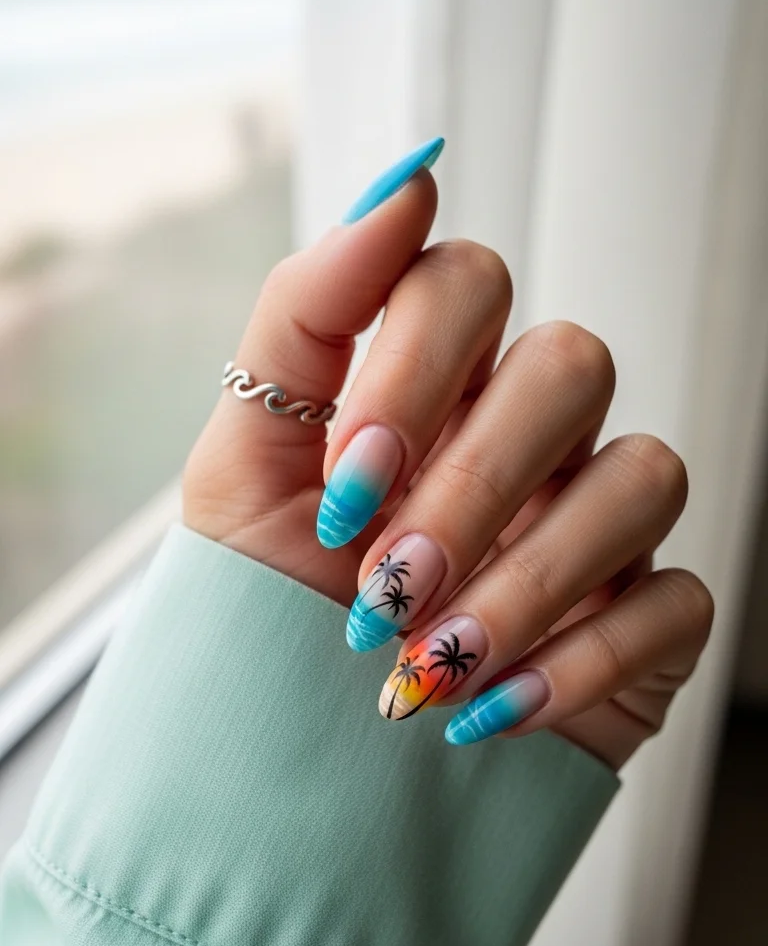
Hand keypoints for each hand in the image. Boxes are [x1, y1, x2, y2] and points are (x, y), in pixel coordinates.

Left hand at [184, 145, 712, 769]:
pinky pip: (676, 598)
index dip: (414, 367)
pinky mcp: (648, 617)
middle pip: (572, 364)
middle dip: (471, 483)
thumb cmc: (269, 611)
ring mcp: (597, 521)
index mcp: (432, 384)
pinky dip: (582, 660)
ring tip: (430, 664)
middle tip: (382, 585)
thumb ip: (302, 319)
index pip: (469, 281)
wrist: (296, 765)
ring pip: (643, 474)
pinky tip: (490, 713)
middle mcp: (527, 434)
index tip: (343, 481)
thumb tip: (403, 180)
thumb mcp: (241, 468)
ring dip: (530, 577)